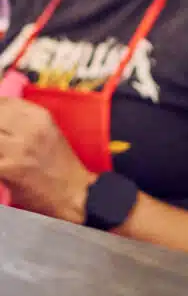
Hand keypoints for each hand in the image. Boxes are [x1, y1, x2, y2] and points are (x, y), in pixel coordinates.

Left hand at [0, 99, 94, 220]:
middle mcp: (30, 129)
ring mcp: (18, 148)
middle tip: (1, 137)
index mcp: (40, 117)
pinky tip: (1, 167)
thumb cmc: (60, 166)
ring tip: (1, 152)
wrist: (72, 193)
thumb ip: (23, 122)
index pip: (4, 102)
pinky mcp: (9, 168)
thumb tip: (1, 120)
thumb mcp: (47, 133)